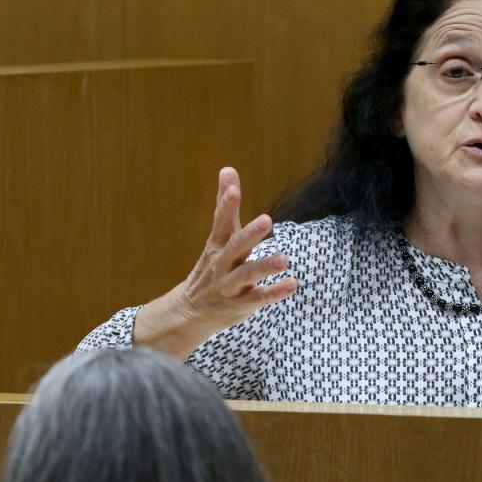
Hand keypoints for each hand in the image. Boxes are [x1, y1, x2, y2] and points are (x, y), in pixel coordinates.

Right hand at [134, 167, 297, 358]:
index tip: (233, 188)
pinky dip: (274, 293)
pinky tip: (292, 284)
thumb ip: (227, 207)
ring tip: (284, 258)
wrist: (188, 313)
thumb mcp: (218, 238)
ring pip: (246, 275)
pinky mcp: (240, 305)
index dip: (226, 206)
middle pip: (234, 248)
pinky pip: (258, 299)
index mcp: (217, 246)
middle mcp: (221, 265)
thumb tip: (228, 169)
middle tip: (267, 220)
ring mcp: (229, 286)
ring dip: (265, 266)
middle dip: (249, 234)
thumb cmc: (211, 267)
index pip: (220, 223)